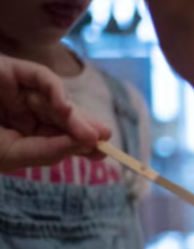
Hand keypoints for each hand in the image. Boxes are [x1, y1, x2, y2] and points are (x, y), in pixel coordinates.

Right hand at [0, 54, 110, 171]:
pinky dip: (56, 91)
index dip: (80, 142)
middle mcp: (19, 108)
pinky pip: (40, 77)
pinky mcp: (9, 69)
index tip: (103, 151)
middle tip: (103, 140)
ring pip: (54, 100)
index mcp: (18, 131)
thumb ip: (45, 150)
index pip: (56, 136)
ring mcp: (14, 88)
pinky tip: (64, 108)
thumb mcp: (11, 152)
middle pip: (60, 117)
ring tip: (90, 133)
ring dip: (74, 116)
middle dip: (83, 128)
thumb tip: (83, 145)